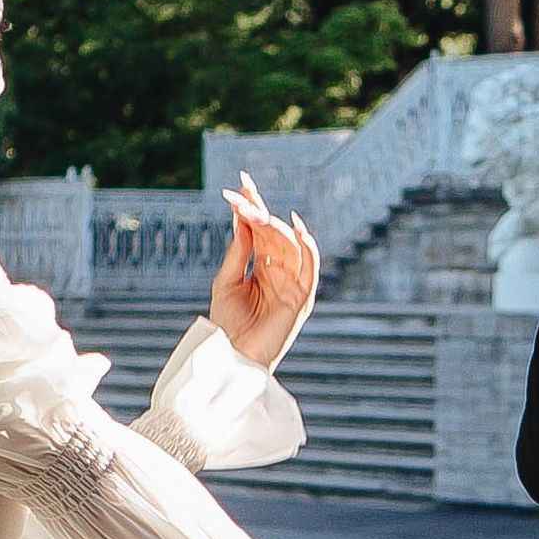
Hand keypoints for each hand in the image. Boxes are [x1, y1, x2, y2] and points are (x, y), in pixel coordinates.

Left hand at [208, 172, 319, 369]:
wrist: (232, 356)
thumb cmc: (227, 323)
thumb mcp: (227, 281)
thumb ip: (239, 251)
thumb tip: (243, 218)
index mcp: (261, 266)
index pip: (259, 230)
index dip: (252, 206)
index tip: (241, 182)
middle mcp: (279, 271)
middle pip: (273, 232)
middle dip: (258, 211)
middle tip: (242, 193)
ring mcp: (292, 282)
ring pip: (290, 244)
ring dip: (274, 224)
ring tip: (256, 210)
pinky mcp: (302, 297)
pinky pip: (311, 267)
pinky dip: (308, 246)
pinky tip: (296, 226)